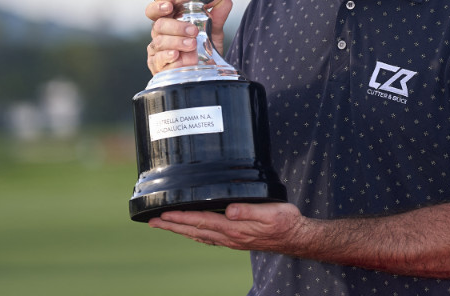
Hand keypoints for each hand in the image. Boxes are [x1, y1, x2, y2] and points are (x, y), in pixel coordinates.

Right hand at [144, 0, 232, 74]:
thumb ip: (218, 16)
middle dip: (176, 26)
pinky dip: (168, 56)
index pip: (156, 10)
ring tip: (192, 45)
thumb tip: (225, 1)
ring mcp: (157, 50)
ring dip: (177, 42)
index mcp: (170, 21)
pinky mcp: (158, 65)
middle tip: (193, 30)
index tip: (170, 5)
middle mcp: (161, 34)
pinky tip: (176, 55)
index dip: (159, 5)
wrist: (207, 72)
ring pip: (159, 42)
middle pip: (158, 24)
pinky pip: (158, 60)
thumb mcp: (214, 32)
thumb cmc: (204, 50)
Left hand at [148, 202, 305, 252]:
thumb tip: (228, 210)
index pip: (201, 221)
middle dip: (172, 226)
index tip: (162, 216)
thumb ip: (249, 211)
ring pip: (199, 235)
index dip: (181, 218)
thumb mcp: (272, 212)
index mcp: (234, 228)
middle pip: (194, 230)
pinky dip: (195, 234)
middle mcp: (229, 236)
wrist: (297, 237)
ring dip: (180, 230)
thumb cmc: (286, 222)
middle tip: (152, 223)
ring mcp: (232, 240)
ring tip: (164, 226)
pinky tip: (192, 232)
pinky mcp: (236, 239)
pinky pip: (209, 238)